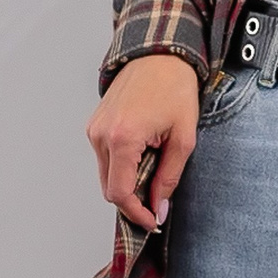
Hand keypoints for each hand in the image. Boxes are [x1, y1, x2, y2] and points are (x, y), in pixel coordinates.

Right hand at [87, 54, 200, 231]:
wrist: (159, 55)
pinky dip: (122, 165)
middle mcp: (101, 135)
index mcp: (122, 138)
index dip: (136, 213)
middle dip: (133, 199)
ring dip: (128, 180)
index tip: (151, 221)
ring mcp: (94, 129)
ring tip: (154, 163)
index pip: (119, 193)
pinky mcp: (94, 125)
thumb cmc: (173, 88)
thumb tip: (158, 207)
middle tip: (157, 199)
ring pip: (106, 174)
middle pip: (109, 188)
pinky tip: (143, 152)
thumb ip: (169, 177)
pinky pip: (105, 158)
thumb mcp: (183, 138)